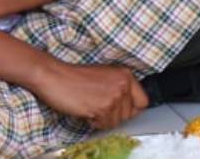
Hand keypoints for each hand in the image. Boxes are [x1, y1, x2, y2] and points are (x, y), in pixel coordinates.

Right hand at [32, 61, 146, 129]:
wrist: (56, 77)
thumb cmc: (76, 77)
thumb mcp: (106, 76)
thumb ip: (120, 87)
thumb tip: (131, 107)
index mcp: (126, 74)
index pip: (143, 102)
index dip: (132, 110)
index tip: (121, 110)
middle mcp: (124, 84)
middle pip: (130, 115)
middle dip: (115, 116)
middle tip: (99, 107)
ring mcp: (114, 96)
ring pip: (117, 122)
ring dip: (104, 120)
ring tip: (91, 107)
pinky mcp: (103, 107)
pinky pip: (105, 125)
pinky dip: (95, 122)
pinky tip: (86, 111)